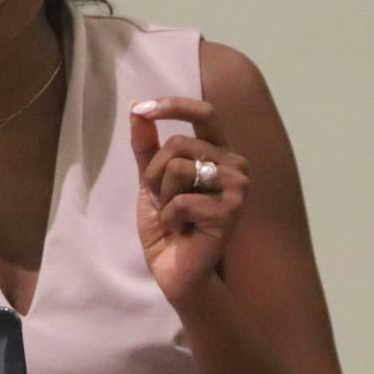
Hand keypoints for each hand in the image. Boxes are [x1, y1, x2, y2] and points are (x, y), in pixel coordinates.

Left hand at [129, 96, 248, 306]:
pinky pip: (180, 201)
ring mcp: (237, 188)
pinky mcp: (230, 212)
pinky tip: (183, 231)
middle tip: (165, 201)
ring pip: (178, 168)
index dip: (174, 106)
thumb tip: (136, 108)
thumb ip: (147, 146)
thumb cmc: (169, 224)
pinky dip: (170, 218)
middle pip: (178, 143)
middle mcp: (235, 164)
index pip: (204, 113)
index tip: (142, 109)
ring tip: (176, 217)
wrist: (175, 268)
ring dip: (163, 196)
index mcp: (220, 151)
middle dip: (155, 174)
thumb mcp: (151, 180)